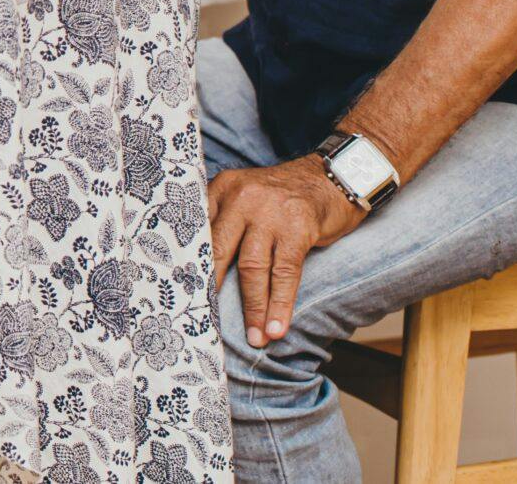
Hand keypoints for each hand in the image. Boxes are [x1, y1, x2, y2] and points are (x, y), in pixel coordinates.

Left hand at [205, 155, 366, 348]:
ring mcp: (271, 213)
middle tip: (209, 323)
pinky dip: (280, 305)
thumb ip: (223, 220)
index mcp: (222, 189)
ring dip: (253, 309)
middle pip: (220, 251)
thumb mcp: (246, 196)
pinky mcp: (297, 229)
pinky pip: (285, 273)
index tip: (185, 296)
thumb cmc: (282, 198)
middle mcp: (242, 198)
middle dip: (215, 292)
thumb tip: (202, 270)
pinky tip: (277, 328)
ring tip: (255, 338)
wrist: (331, 178)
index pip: (199, 231)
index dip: (192, 266)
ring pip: (253, 268)